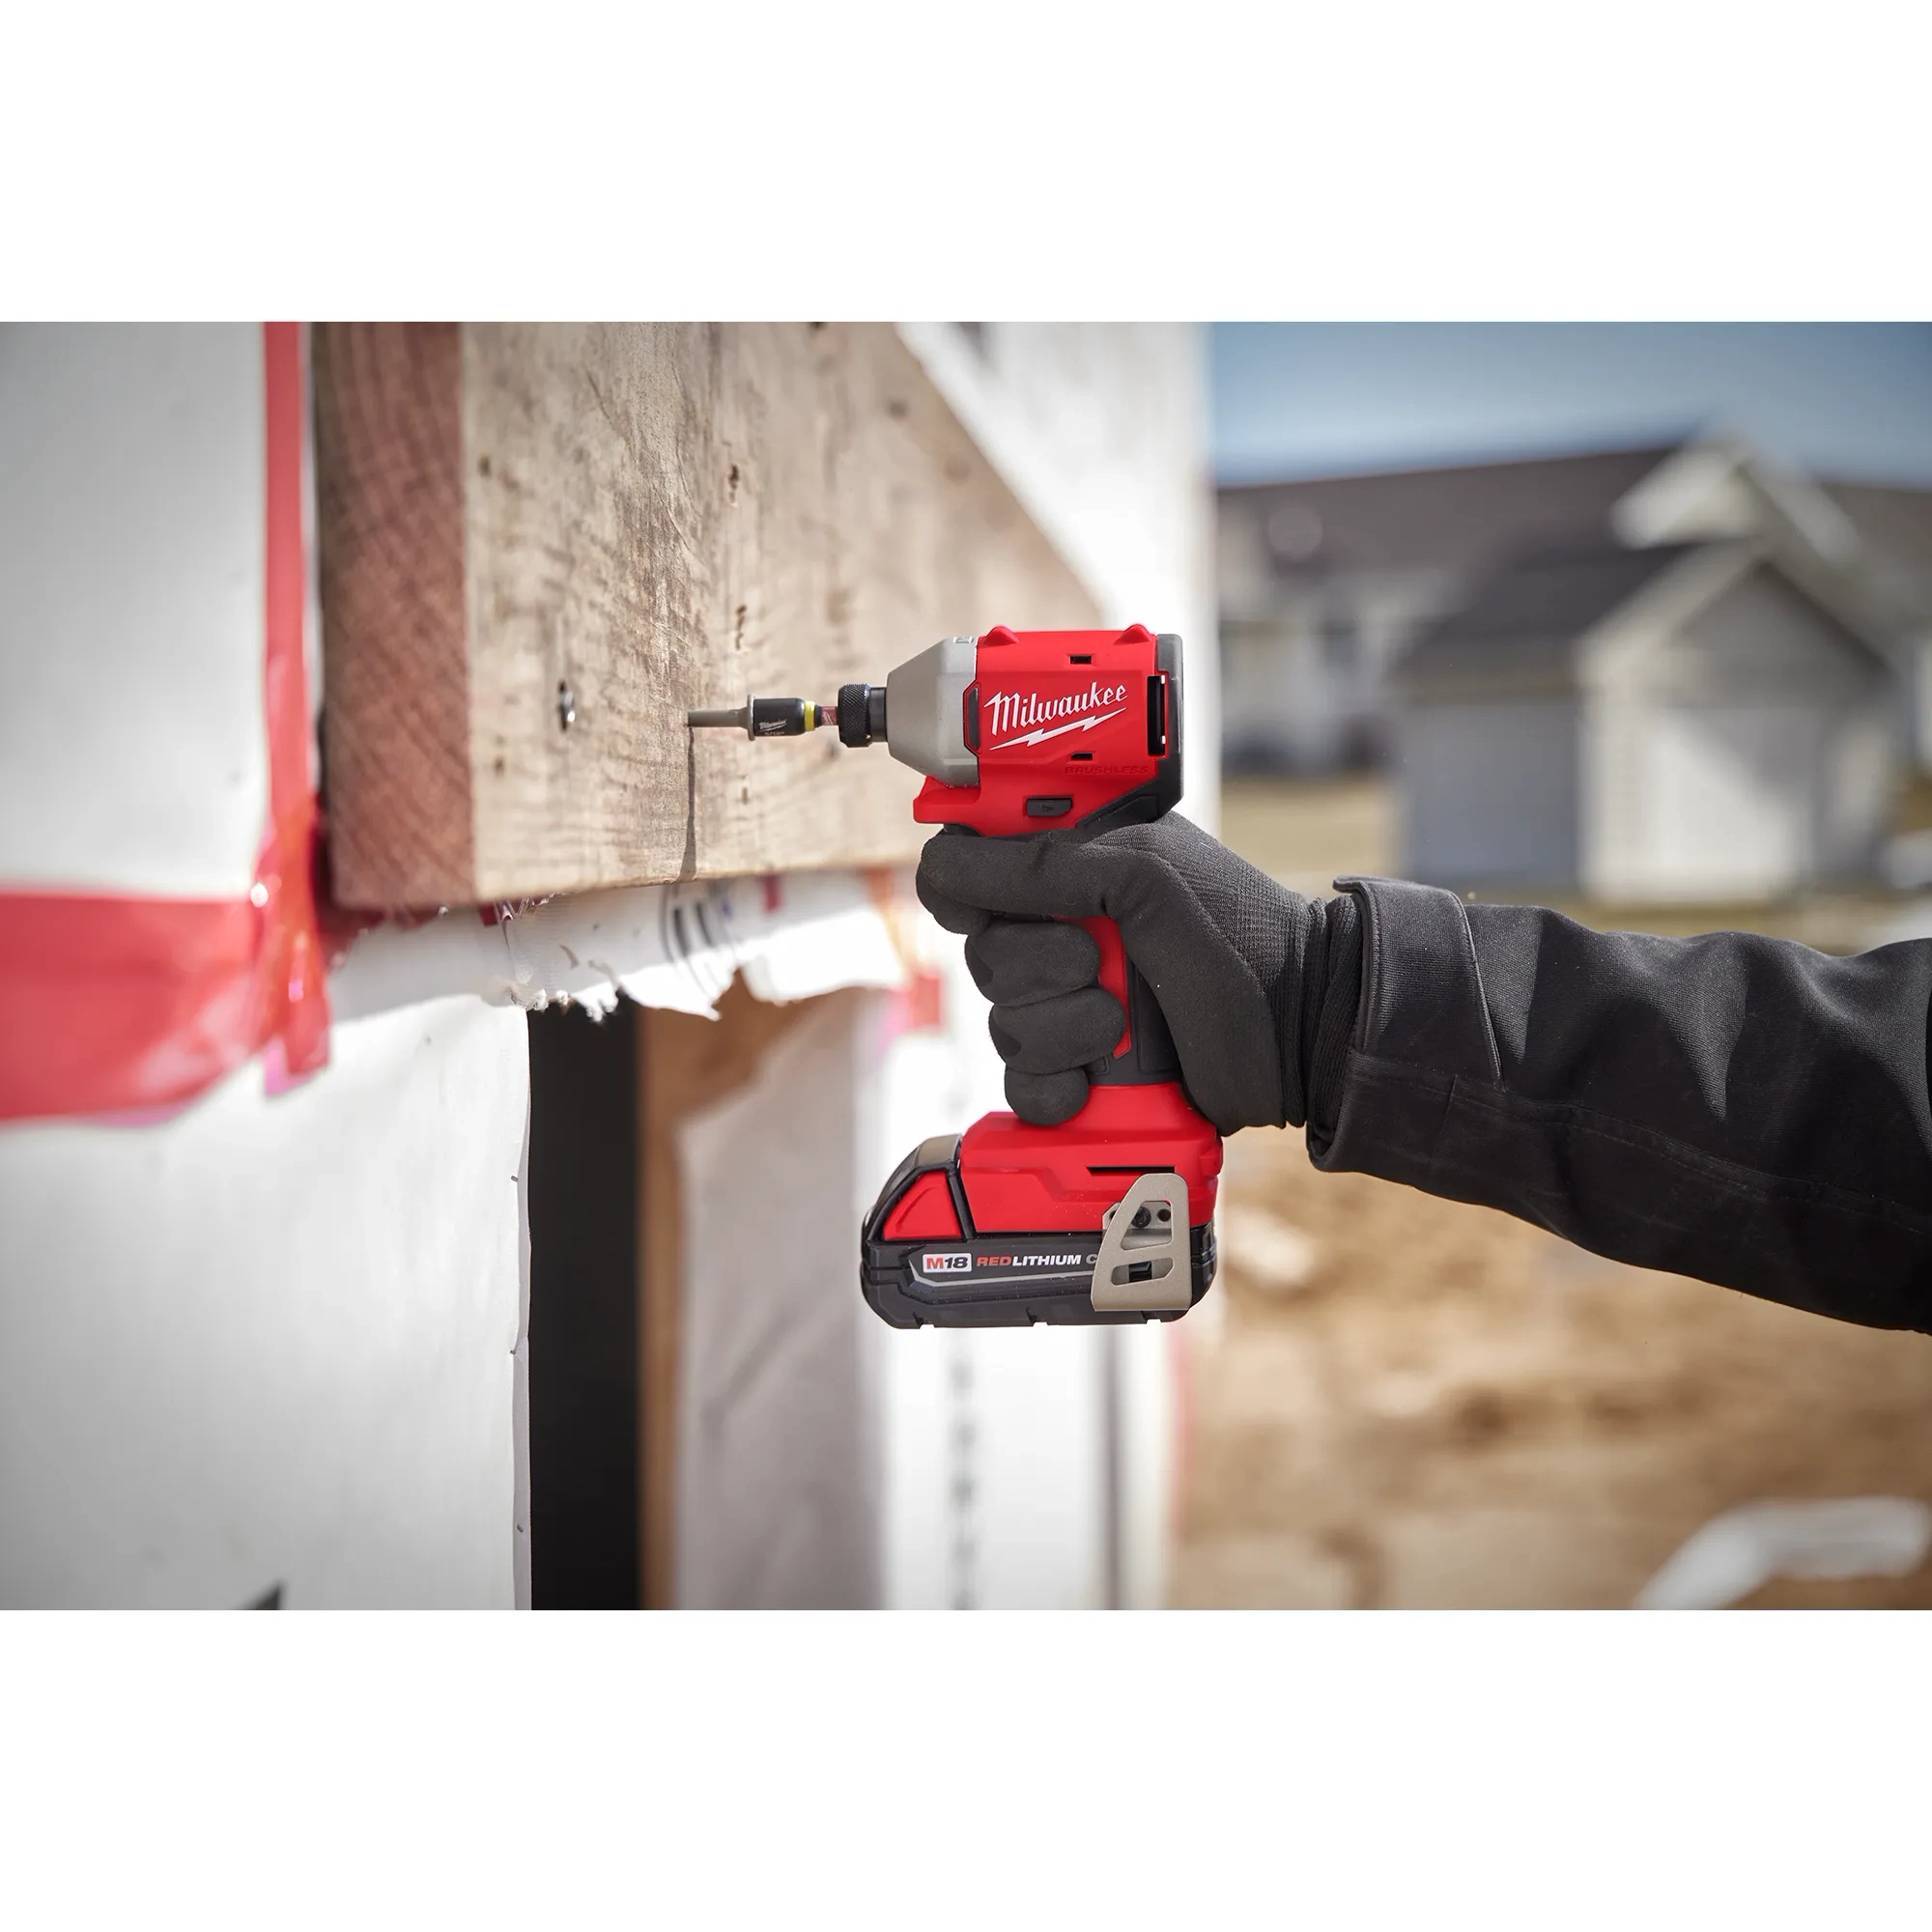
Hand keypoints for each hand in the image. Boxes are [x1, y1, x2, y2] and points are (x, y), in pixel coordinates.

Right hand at [915, 813, 1359, 1135]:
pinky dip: (1053, 1090)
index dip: (965, 889)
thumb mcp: (1145, 878)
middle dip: (1038, 968)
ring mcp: (1072, 1005)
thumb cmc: (1240, 938)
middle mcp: (1065, 934)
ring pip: (1003, 1024)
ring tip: (1122, 1026)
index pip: (972, 868)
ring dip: (1062, 1029)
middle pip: (981, 954)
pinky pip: (1022, 1087)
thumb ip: (1045, 866)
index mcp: (1075, 868)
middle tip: (1099, 963)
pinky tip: (1093, 1083)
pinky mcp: (1082, 1073)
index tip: (988, 906)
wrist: (1299, 1036)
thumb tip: (948, 863)